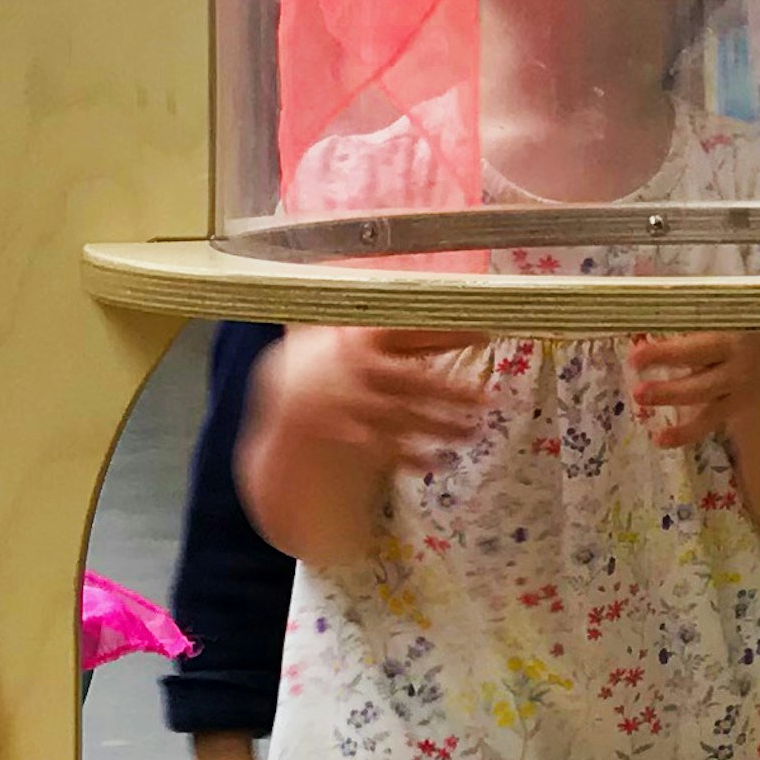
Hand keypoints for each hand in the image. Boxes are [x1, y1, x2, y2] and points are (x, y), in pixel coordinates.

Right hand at [269, 327, 491, 475]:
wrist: (271, 398)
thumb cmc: (315, 358)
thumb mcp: (338, 331)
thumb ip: (375, 325)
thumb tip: (420, 297)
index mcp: (356, 337)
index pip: (412, 332)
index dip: (451, 333)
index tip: (486, 335)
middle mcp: (354, 370)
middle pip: (414, 382)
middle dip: (452, 393)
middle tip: (488, 400)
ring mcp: (349, 404)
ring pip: (404, 418)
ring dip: (441, 428)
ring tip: (474, 434)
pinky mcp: (344, 433)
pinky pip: (383, 448)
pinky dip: (411, 457)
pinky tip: (438, 462)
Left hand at [626, 331, 757, 451]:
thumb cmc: (742, 334)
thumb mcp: (728, 321)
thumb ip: (696, 322)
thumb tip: (649, 315)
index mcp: (735, 332)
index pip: (699, 337)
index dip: (669, 348)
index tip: (637, 353)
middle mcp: (738, 360)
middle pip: (700, 365)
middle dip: (668, 368)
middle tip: (637, 378)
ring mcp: (738, 387)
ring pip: (702, 395)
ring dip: (671, 396)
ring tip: (640, 397)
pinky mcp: (735, 409)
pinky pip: (709, 421)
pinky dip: (685, 432)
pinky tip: (661, 439)